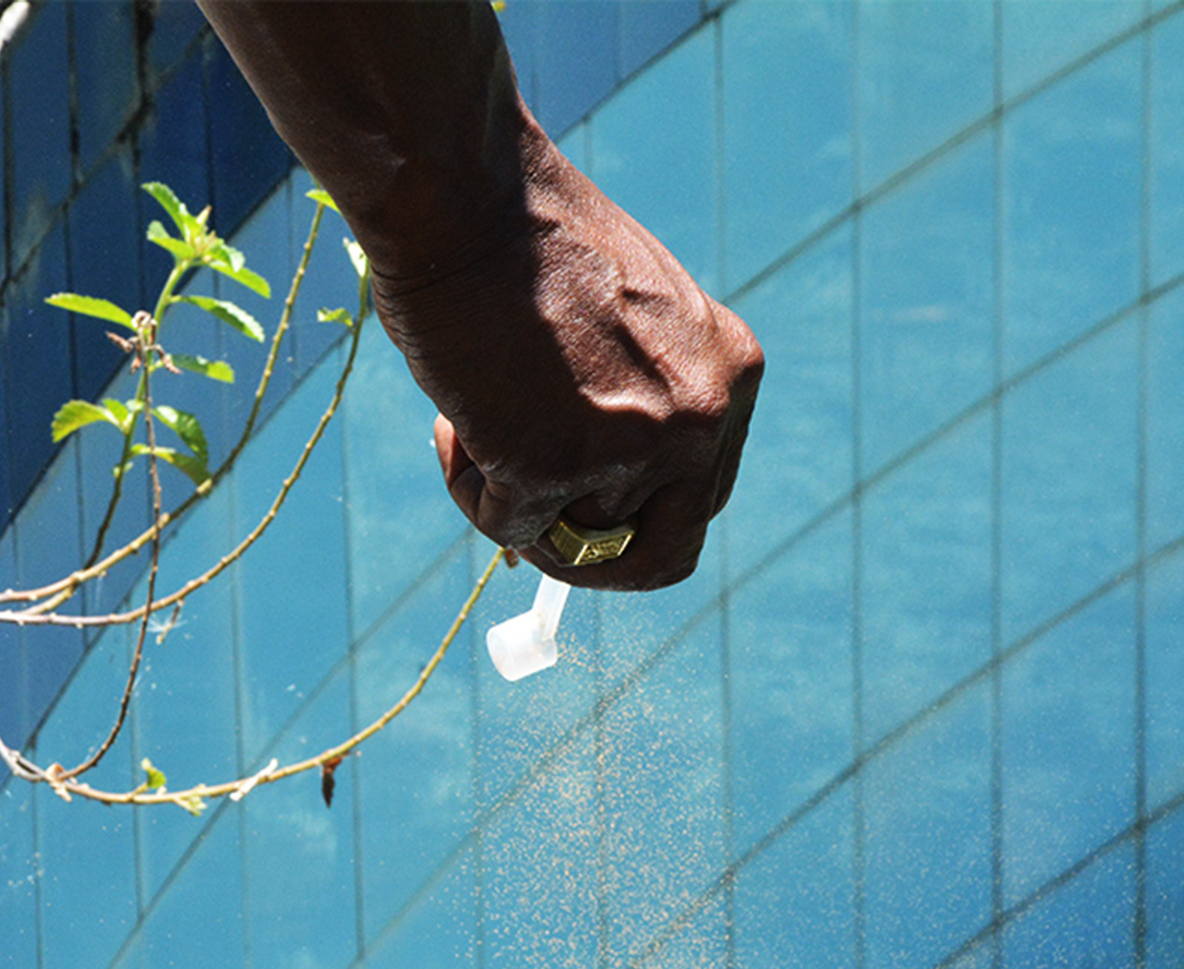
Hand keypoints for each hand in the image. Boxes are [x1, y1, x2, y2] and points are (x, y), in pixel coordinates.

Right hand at [373, 134, 762, 591]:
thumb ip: (636, 403)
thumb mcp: (626, 323)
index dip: (634, 521)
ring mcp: (632, 449)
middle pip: (660, 555)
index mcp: (731, 377)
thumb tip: (589, 504)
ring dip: (514, 500)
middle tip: (530, 524)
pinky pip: (507, 527)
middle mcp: (701, 420)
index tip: (580, 512)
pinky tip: (452, 421)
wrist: (465, 197)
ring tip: (472, 423)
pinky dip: (469, 490)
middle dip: (588, 555)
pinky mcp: (553, 467)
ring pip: (572, 540)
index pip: (701, 501)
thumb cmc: (525, 242)